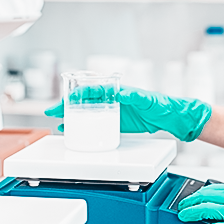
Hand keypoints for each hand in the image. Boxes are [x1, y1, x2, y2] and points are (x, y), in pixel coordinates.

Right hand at [44, 85, 212, 141]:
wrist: (172, 118)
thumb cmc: (161, 104)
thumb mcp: (147, 99)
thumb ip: (134, 96)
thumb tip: (119, 94)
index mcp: (117, 91)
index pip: (91, 91)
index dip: (76, 95)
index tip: (64, 100)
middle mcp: (112, 100)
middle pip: (84, 102)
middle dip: (67, 106)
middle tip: (51, 112)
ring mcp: (113, 112)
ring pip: (87, 114)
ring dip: (72, 118)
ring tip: (58, 124)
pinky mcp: (117, 124)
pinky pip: (96, 125)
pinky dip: (84, 128)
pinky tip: (74, 132)